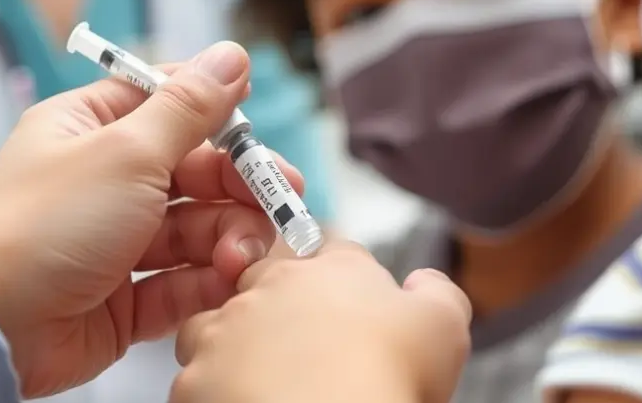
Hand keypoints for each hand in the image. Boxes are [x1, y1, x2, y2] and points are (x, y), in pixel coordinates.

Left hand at [0, 41, 302, 397]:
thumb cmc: (41, 225)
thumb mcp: (126, 152)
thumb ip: (190, 109)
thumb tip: (233, 56)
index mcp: (91, 128)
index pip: (166, 102)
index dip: (216, 110)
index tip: (255, 122)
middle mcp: (104, 180)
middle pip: (195, 170)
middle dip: (240, 185)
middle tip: (282, 197)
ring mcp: (114, 241)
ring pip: (196, 228)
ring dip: (229, 237)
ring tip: (242, 255)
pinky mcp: (122, 299)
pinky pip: (181, 282)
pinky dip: (208, 281)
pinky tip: (226, 280)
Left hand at [171, 240, 471, 402]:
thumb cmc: (384, 377)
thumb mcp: (443, 325)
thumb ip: (436, 292)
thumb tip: (425, 283)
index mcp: (335, 269)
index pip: (334, 253)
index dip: (342, 282)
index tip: (351, 311)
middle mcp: (277, 284)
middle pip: (271, 280)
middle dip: (283, 309)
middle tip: (309, 353)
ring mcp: (231, 326)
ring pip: (222, 322)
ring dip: (239, 345)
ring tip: (269, 382)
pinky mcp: (197, 371)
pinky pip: (199, 373)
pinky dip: (215, 389)